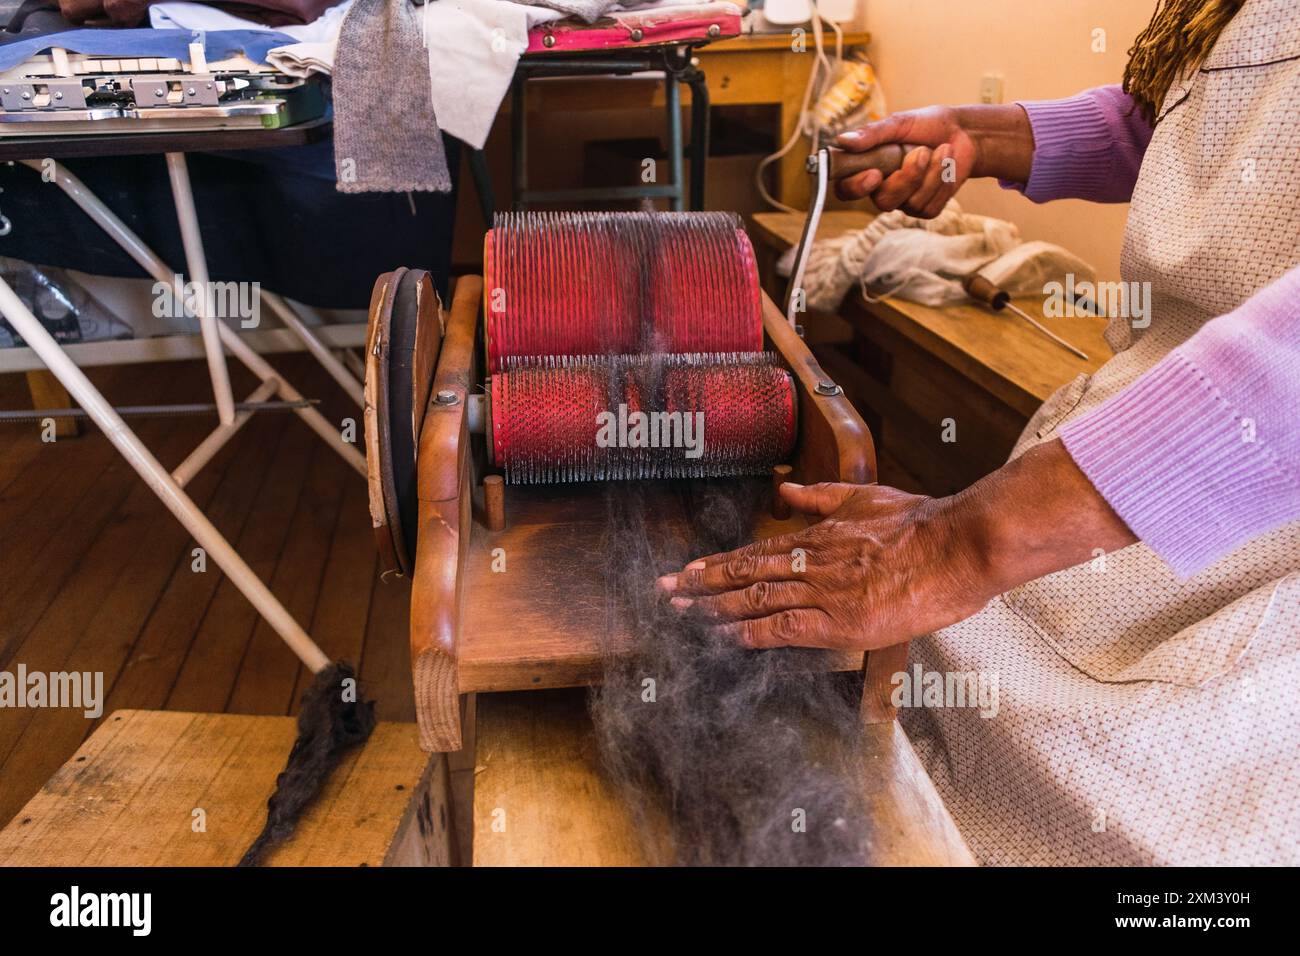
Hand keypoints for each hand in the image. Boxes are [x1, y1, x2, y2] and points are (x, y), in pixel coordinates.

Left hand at [656, 481, 989, 650]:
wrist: (955, 546)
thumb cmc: (918, 523)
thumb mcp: (864, 497)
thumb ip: (821, 497)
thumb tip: (786, 491)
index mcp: (817, 537)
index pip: (755, 552)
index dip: (717, 564)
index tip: (686, 571)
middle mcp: (811, 562)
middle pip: (745, 573)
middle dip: (701, 584)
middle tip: (664, 590)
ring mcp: (823, 592)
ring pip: (756, 598)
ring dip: (714, 607)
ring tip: (682, 613)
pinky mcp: (840, 621)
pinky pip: (785, 628)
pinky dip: (751, 632)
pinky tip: (726, 637)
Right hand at [834, 107, 977, 216]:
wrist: (963, 133)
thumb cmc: (927, 125)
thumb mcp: (899, 123)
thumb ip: (872, 133)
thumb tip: (842, 140)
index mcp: (866, 168)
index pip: (845, 189)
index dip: (856, 187)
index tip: (875, 174)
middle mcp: (881, 189)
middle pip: (883, 202)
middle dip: (908, 178)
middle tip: (923, 151)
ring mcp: (903, 202)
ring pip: (911, 204)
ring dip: (932, 173)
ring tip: (943, 149)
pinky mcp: (926, 209)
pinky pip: (930, 206)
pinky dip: (943, 182)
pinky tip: (947, 166)